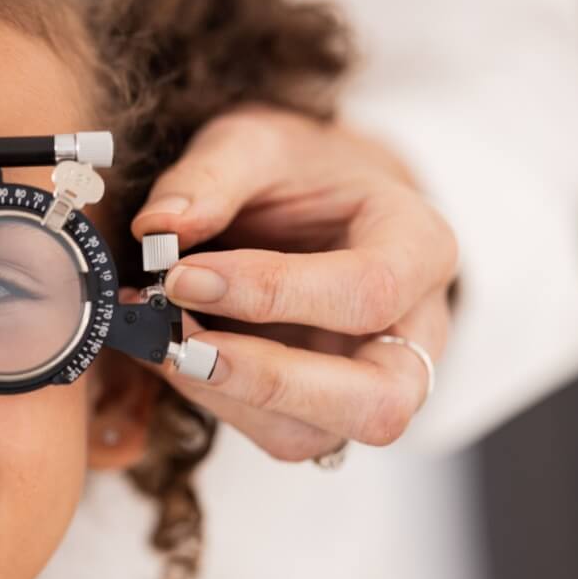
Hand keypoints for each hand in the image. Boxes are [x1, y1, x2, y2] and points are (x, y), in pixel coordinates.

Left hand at [130, 105, 458, 461]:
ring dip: (227, 398)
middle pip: (378, 401)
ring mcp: (373, 380)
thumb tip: (158, 227)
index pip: (369, 291)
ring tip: (163, 341)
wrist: (315, 200)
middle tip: (181, 343)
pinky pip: (276, 434)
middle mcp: (414, 329)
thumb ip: (210, 177)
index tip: (182, 275)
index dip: (271, 292)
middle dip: (268, 382)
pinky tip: (171, 353)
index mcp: (419, 246)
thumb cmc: (297, 173)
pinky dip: (213, 402)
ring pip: (319, 436)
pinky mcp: (323, 410)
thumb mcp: (254, 143)